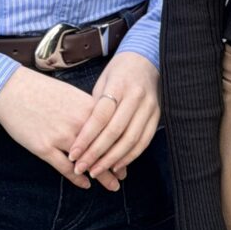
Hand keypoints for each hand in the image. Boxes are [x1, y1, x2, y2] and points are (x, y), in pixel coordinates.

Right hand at [0, 67, 121, 190]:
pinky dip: (77, 178)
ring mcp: (61, 136)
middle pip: (104, 148)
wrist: (13, 89)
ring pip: (88, 161)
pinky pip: (65, 168)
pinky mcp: (44, 147)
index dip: (122, 145)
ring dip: (102, 176)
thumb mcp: (71, 95)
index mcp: (87, 107)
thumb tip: (101, 124)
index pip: (112, 130)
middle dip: (115, 164)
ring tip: (112, 186)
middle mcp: (78, 123)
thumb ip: (87, 110)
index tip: (129, 155)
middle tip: (123, 176)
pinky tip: (85, 184)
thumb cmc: (43, 91)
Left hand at [68, 52, 160, 180]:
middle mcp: (136, 96)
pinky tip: (116, 165)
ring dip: (112, 159)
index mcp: (119, 85)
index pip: (100, 116)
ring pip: (130, 139)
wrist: (146, 58)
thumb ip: (95, 107)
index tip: (73, 154)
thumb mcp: (103, 81)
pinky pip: (144, 141)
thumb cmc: (118, 72)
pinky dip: (130, 156)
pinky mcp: (157, 115)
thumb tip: (81, 137)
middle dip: (96, 153)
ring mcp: (149, 106)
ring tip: (96, 170)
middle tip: (81, 168)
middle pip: (114, 131)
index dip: (86, 138)